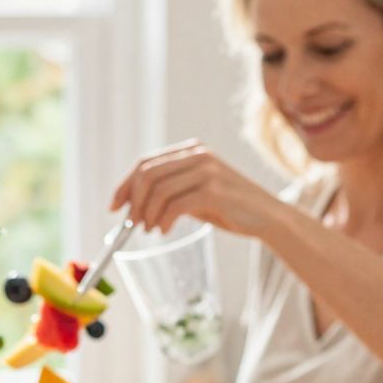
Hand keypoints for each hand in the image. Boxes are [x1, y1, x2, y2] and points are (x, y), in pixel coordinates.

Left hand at [110, 142, 278, 239]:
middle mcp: (199, 156)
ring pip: (158, 190)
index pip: (146, 162)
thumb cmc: (231, 209)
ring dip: (147, 214)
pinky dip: (163, 220)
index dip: (125, 184)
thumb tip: (135, 206)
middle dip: (133, 201)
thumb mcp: (198, 194)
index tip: (114, 206)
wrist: (267, 218)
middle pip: (148, 174)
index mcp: (193, 151)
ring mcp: (207, 172)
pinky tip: (164, 231)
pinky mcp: (214, 191)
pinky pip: (175, 205)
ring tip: (150, 230)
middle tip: (132, 224)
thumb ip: (173, 191)